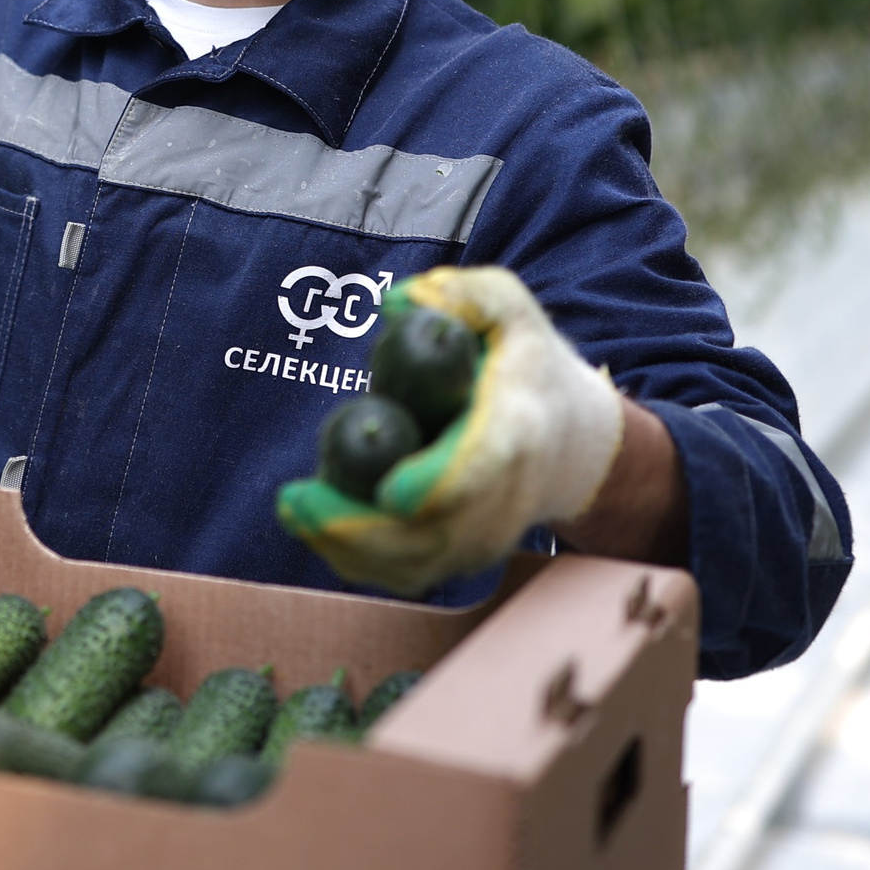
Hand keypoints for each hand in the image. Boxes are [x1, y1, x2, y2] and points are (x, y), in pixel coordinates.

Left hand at [277, 266, 624, 594]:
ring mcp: (485, 537)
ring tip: (296, 509)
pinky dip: (357, 561)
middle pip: (434, 532)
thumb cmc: (528, 366)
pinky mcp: (461, 557)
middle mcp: (504, 497)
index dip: (438, 485)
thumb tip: (400, 302)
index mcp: (516, 429)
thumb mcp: (510, 310)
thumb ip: (468, 295)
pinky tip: (315, 527)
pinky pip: (406, 574)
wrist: (572, 441)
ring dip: (347, 548)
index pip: (482, 468)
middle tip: (297, 500)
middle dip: (360, 527)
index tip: (391, 490)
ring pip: (415, 564)